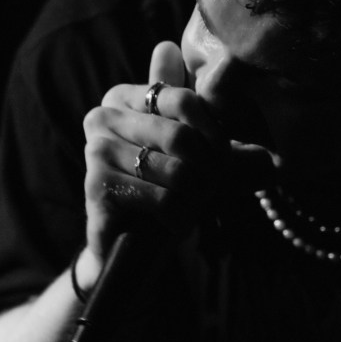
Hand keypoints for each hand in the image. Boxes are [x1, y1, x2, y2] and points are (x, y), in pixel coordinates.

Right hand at [82, 40, 276, 266]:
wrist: (126, 244)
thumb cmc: (163, 189)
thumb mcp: (194, 153)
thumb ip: (211, 120)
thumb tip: (244, 99)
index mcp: (124, 97)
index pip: (185, 100)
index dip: (216, 134)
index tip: (226, 159)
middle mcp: (103, 117)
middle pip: (183, 137)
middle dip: (210, 170)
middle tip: (214, 189)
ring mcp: (96, 152)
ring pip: (177, 171)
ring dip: (197, 197)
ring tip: (195, 207)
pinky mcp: (98, 189)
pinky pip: (163, 199)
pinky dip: (181, 217)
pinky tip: (178, 223)